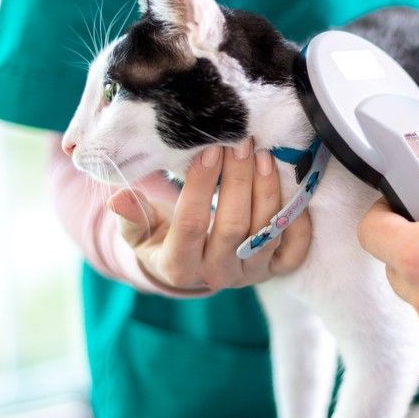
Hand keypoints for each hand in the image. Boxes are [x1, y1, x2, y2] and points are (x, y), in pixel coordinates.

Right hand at [108, 138, 311, 292]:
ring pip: (265, 233)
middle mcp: (217, 275)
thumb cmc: (161, 240)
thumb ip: (131, 216)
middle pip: (233, 226)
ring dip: (267, 191)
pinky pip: (294, 250)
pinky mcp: (274, 271)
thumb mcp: (138, 233)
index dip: (200, 186)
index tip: (208, 150)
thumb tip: (119, 198)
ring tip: (263, 154)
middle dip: (238, 180)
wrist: (189, 270)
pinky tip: (291, 187)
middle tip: (241, 142)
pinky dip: (298, 220)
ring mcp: (249, 274)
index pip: (191, 224)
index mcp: (178, 266)